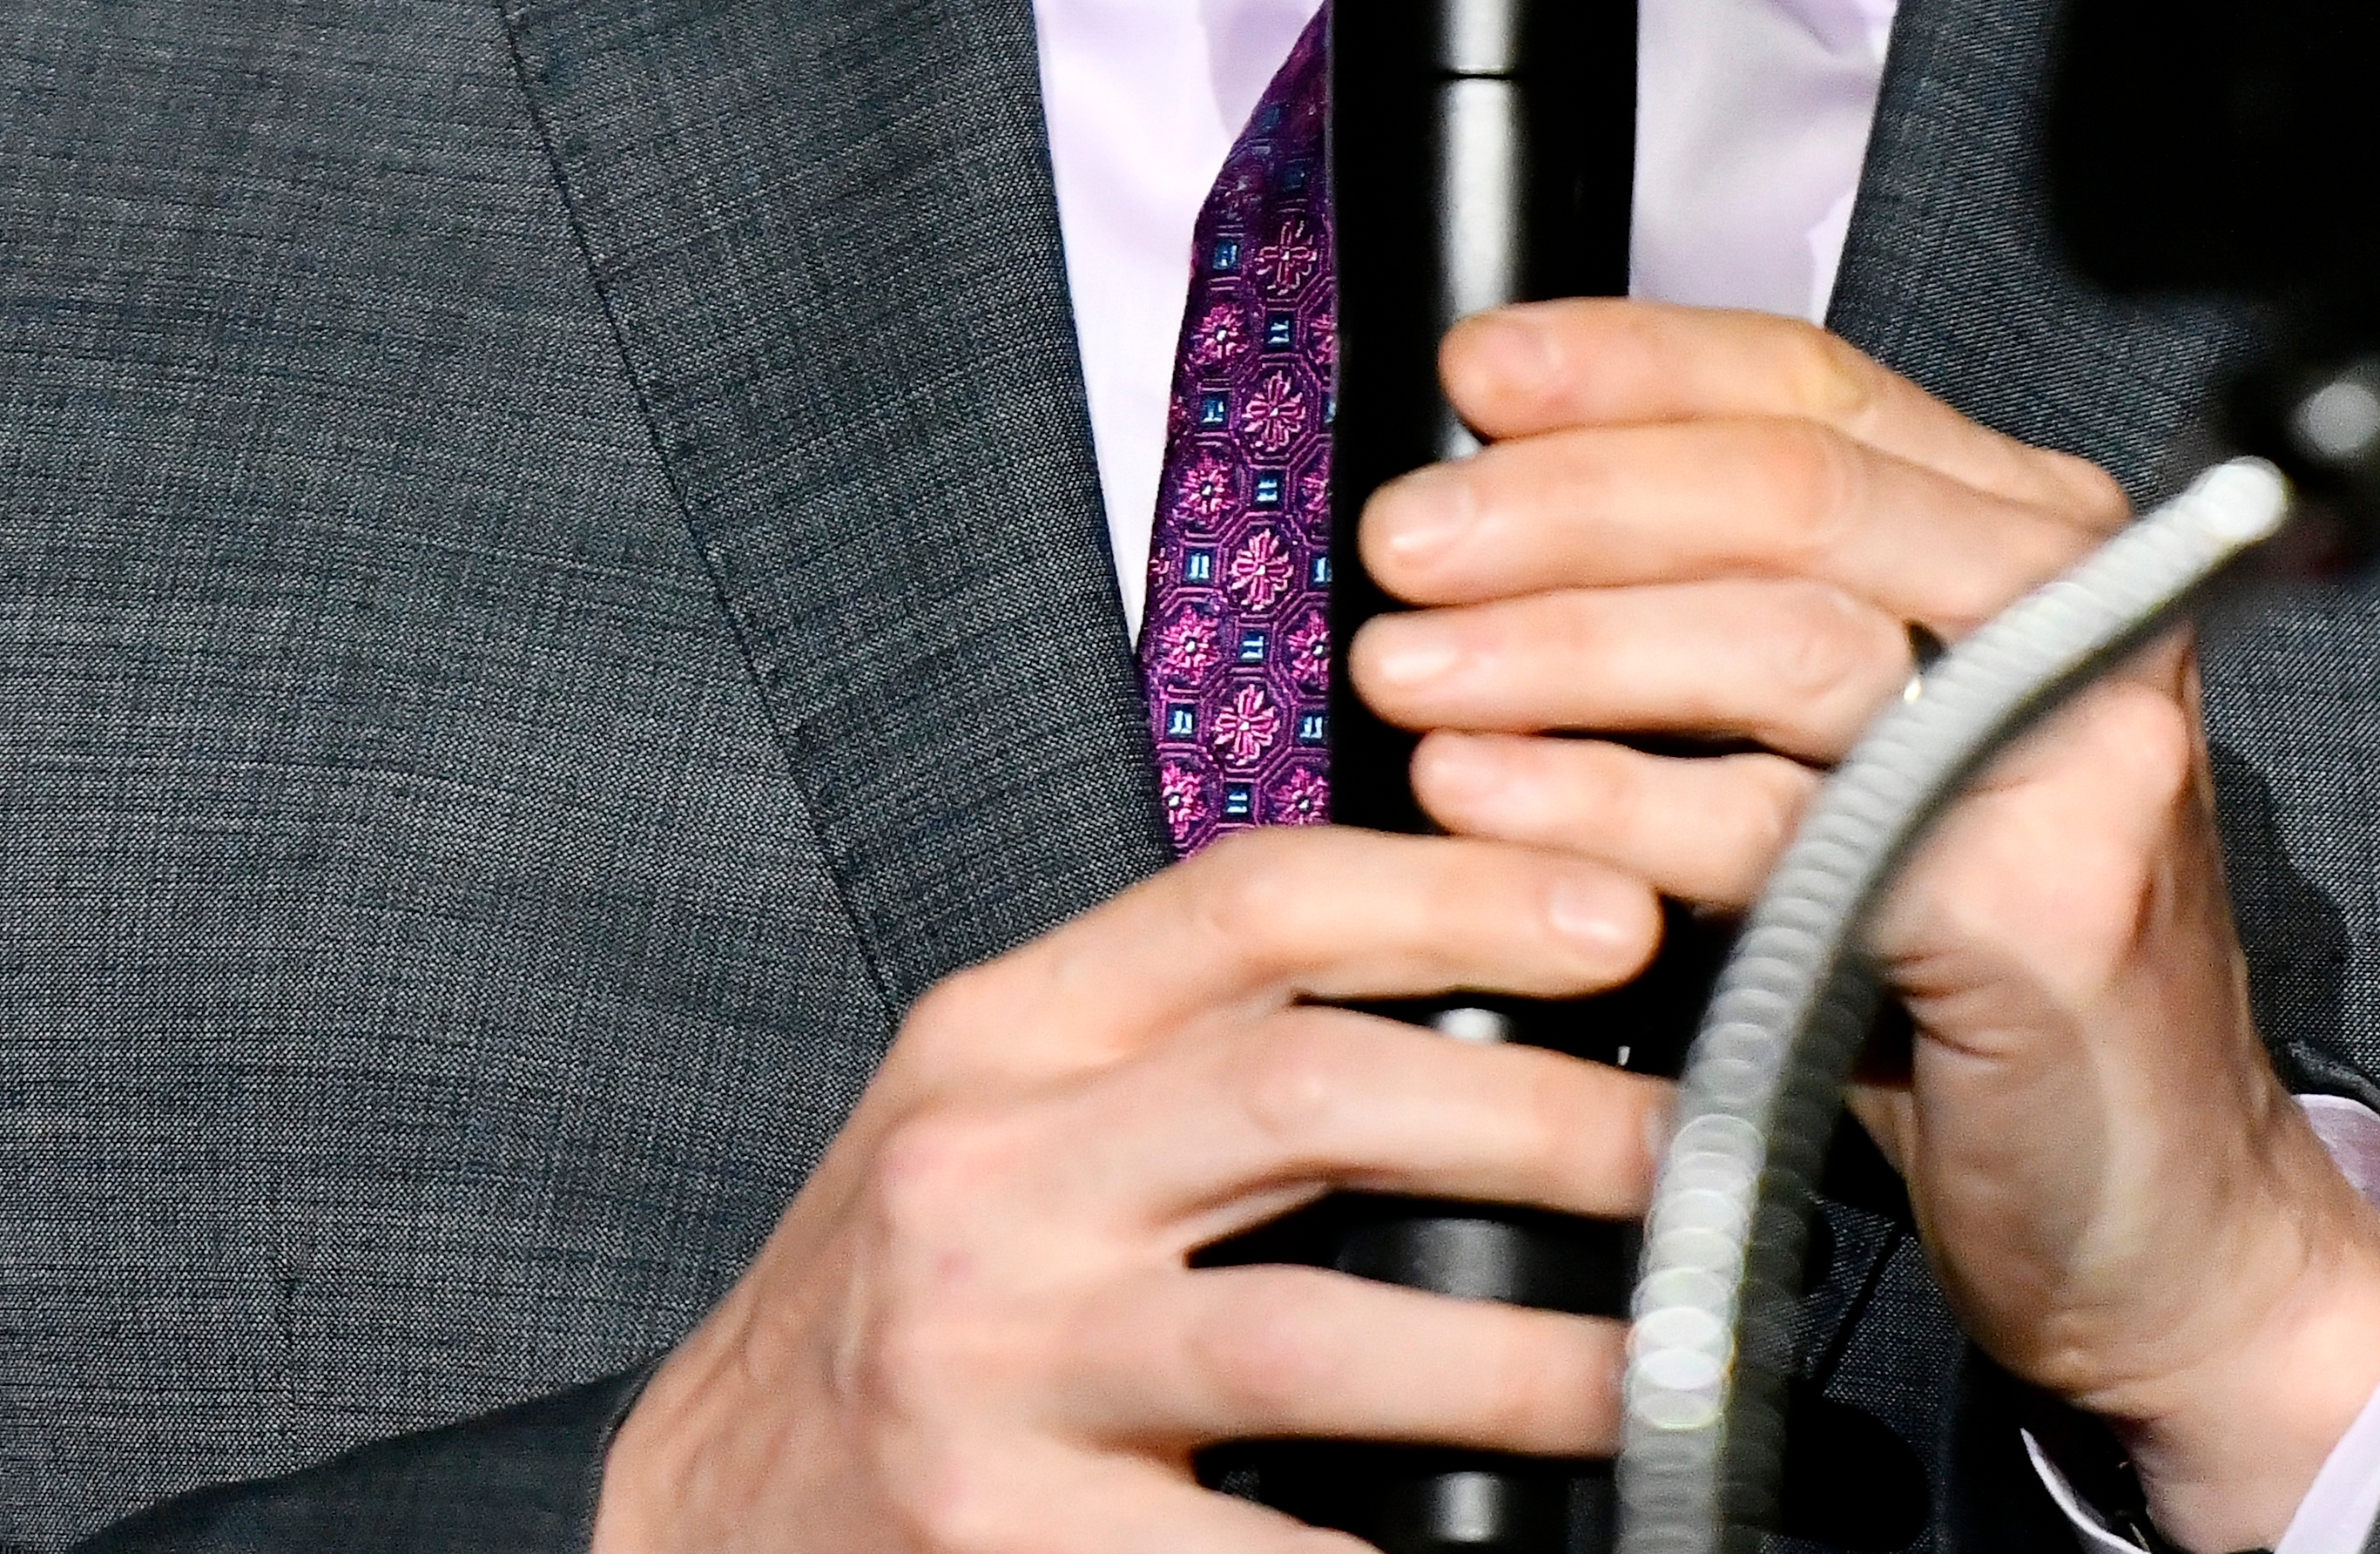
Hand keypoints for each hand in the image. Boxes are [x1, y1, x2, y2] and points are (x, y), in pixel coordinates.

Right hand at [592, 828, 1672, 1553]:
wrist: (683, 1520)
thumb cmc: (887, 1316)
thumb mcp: (994, 1126)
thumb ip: (1171, 1046)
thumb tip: (1466, 991)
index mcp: (998, 1038)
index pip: (1249, 899)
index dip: (1456, 891)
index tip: (1621, 916)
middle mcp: (981, 1179)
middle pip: (1304, 1090)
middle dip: (1534, 1117)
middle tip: (1696, 1157)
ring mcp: (986, 1370)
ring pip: (1302, 1336)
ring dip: (1516, 1363)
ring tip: (1657, 1380)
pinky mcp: (1001, 1542)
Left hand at [1347, 305, 2379, 1548]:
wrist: (2160, 1227)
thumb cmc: (1975, 997)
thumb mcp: (1860, 765)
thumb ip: (1739, 630)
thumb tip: (1490, 530)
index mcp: (2031, 542)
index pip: (1812, 385)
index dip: (1628, 365)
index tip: (1473, 374)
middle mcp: (2079, 613)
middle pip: (1793, 486)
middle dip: (1567, 500)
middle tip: (1404, 539)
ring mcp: (2078, 755)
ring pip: (1786, 635)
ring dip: (1565, 643)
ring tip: (1409, 671)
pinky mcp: (2042, 908)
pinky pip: (1789, 824)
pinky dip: (1616, 804)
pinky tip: (1490, 801)